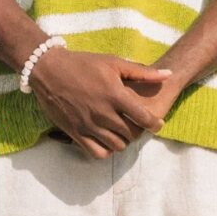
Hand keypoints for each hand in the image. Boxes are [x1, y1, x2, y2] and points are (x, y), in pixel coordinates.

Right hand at [29, 47, 169, 158]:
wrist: (48, 70)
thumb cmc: (83, 64)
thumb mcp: (114, 63)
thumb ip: (143, 72)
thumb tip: (168, 75)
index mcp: (114, 95)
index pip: (143, 118)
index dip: (154, 124)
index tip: (156, 124)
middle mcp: (103, 113)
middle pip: (130, 135)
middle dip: (137, 131)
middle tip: (135, 125)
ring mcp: (88, 125)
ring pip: (116, 146)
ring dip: (122, 141)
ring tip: (120, 131)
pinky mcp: (75, 133)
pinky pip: (96, 153)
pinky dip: (105, 150)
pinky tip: (105, 139)